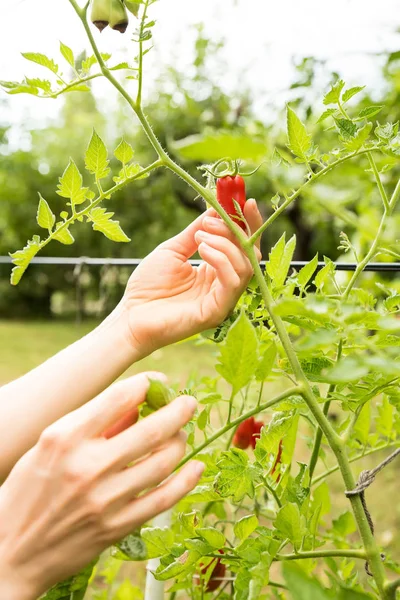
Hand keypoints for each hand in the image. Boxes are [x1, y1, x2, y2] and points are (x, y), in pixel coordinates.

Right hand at [0, 373, 202, 599]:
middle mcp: (87, 466)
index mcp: (65, 438)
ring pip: (163, 461)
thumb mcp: (48, 446)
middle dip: (178, 410)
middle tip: (189, 402)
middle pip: (151, 429)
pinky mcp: (117, 526)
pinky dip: (187, 480)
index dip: (147, 383)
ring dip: (180, 441)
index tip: (159, 380)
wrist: (12, 552)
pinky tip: (196, 466)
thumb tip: (135, 403)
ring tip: (181, 433)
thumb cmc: (28, 491)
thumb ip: (91, 423)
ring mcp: (105, 499)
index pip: (118, 397)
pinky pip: (164, 498)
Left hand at [122, 199, 262, 356]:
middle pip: (250, 254)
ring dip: (225, 244)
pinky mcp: (216, 311)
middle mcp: (224, 285)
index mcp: (217, 271)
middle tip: (211, 219)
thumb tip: (215, 208)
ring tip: (200, 237)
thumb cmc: (148, 286)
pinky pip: (232, 282)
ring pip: (244, 266)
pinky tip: (202, 250)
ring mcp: (223, 300)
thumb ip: (195, 232)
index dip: (247, 222)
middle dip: (237, 229)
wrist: (129, 315)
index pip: (243, 245)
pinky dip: (222, 260)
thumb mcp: (173, 250)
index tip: (243, 199)